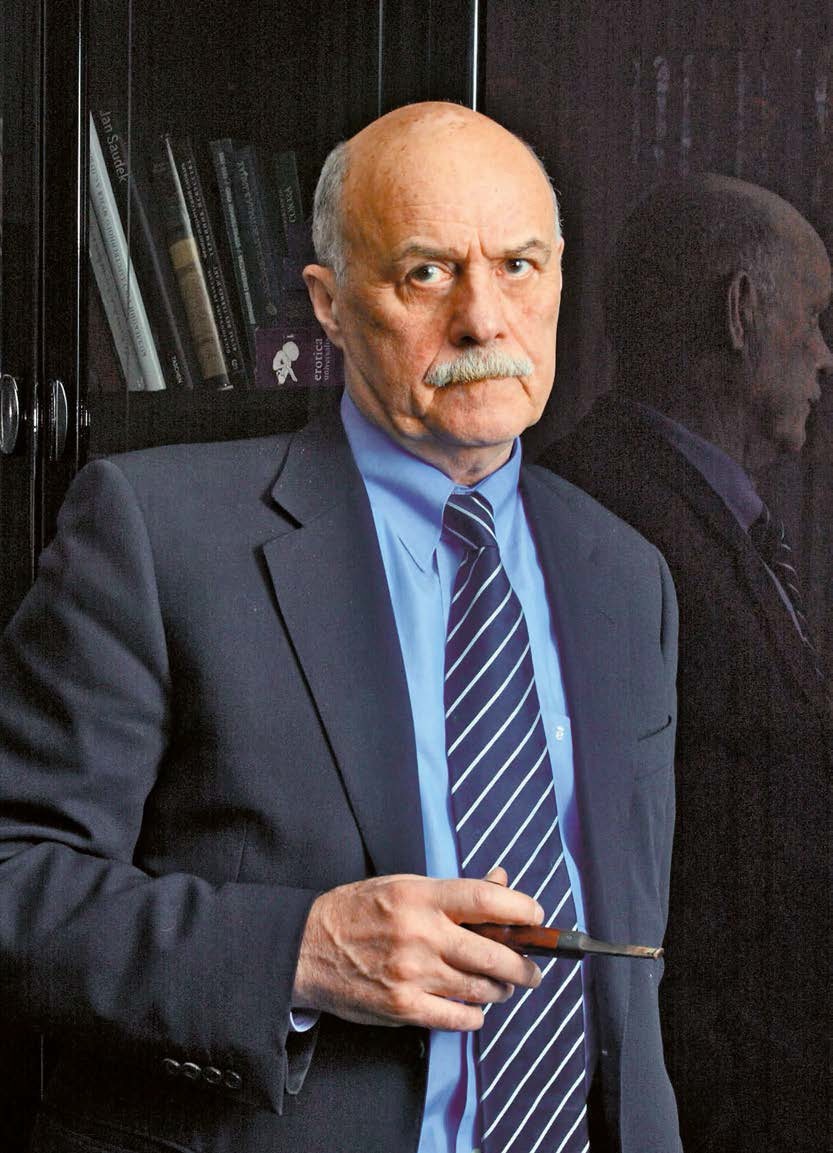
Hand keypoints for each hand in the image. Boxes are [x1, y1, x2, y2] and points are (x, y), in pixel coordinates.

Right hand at [291, 867, 543, 1029]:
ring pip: (479, 988)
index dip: (521, 909)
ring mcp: (412, 973)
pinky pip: (456, 1018)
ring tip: (502, 987)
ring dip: (499, 990)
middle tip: (532, 970)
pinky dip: (474, 1015)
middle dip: (522, 965)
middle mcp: (420, 933)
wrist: (306, 947)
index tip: (537, 917)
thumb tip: (502, 880)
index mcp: (420, 895)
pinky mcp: (402, 1006)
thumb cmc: (358, 910)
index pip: (485, 899)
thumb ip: (455, 889)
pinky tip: (474, 1008)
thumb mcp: (404, 885)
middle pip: (493, 953)